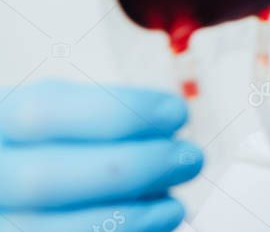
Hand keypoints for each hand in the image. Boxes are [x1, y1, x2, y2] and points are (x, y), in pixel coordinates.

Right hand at [0, 79, 203, 231]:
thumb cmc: (49, 144)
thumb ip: (104, 113)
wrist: (15, 189)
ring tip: (175, 203)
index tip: (177, 112)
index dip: (119, 112)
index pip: (44, 111)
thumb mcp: (61, 112)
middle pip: (46, 178)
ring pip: (54, 229)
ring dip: (129, 216)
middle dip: (131, 168)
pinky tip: (156, 224)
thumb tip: (169, 120)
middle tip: (189, 157)